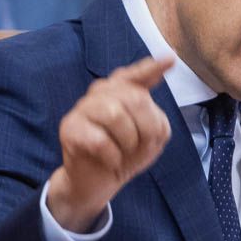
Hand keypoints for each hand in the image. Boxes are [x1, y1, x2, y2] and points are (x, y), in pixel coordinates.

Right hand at [46, 56, 174, 231]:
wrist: (97, 182)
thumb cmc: (125, 155)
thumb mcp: (150, 138)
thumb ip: (155, 119)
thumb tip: (145, 107)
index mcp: (122, 91)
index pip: (136, 75)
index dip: (152, 67)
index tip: (171, 59)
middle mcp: (101, 92)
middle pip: (135, 98)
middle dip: (146, 129)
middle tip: (141, 147)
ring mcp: (83, 108)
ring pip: (115, 114)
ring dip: (128, 142)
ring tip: (123, 153)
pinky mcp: (69, 127)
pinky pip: (100, 140)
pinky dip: (113, 156)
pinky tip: (111, 161)